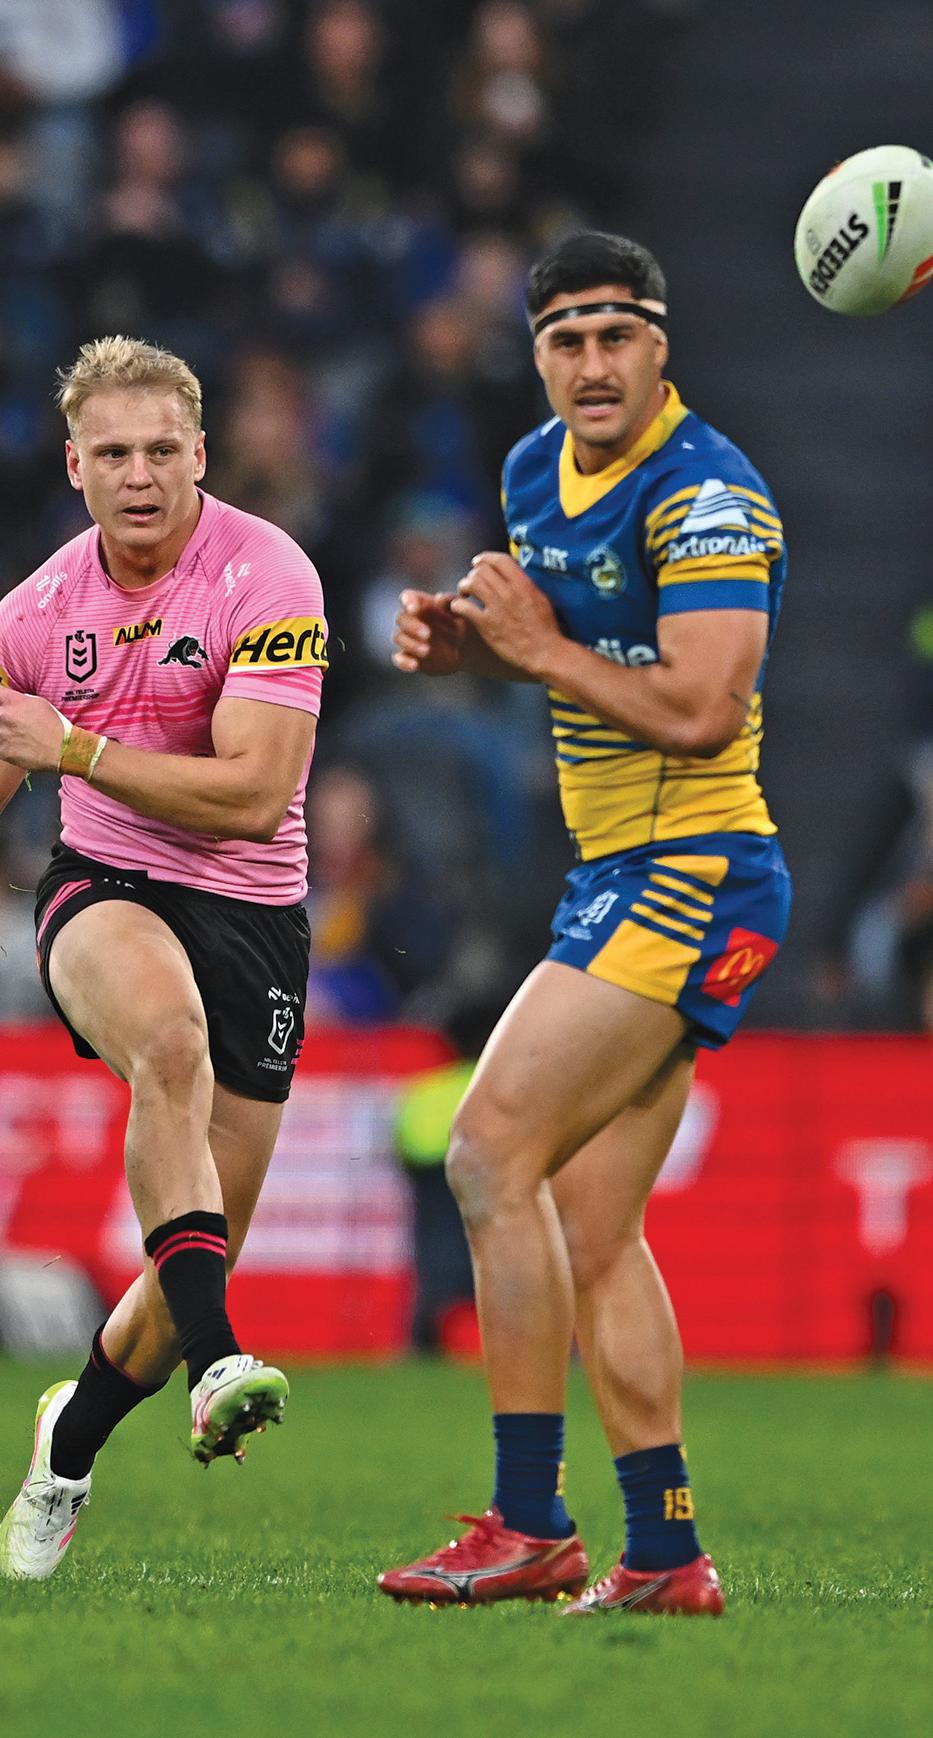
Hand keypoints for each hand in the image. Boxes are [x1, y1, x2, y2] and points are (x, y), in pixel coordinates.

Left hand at [0, 688, 66, 772]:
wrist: (61, 750)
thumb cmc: (53, 727)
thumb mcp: (38, 703)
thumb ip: (19, 699)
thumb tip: (10, 699)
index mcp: (12, 701)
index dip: (0, 699)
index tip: (3, 703)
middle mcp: (3, 715)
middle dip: (1, 715)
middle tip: (9, 721)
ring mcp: (1, 733)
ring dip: (1, 729)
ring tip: (11, 733)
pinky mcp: (1, 750)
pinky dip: (2, 743)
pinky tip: (11, 743)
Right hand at [392, 590, 466, 675]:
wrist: (469, 650)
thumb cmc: (465, 624)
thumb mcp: (463, 612)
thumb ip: (451, 603)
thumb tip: (438, 598)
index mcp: (423, 604)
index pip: (407, 598)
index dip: (407, 601)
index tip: (414, 609)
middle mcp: (412, 620)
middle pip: (400, 618)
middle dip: (411, 626)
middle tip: (427, 634)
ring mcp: (409, 638)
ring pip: (398, 637)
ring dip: (410, 644)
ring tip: (427, 650)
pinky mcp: (409, 656)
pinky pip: (398, 658)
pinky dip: (403, 662)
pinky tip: (414, 665)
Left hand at [450, 551, 562, 676]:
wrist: (544, 652)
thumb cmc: (545, 628)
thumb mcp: (541, 598)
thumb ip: (525, 584)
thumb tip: (513, 574)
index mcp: (524, 584)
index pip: (500, 560)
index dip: (485, 558)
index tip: (479, 562)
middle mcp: (509, 593)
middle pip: (482, 570)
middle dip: (473, 574)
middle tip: (472, 583)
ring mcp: (497, 608)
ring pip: (471, 583)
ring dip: (464, 586)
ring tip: (465, 594)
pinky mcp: (487, 625)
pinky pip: (463, 607)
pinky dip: (458, 605)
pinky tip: (461, 609)